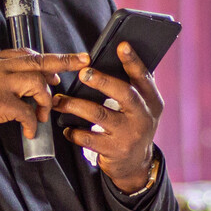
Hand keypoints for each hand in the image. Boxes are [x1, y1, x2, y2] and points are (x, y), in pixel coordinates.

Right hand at [0, 50, 88, 148]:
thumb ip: (1, 77)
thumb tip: (32, 80)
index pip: (25, 53)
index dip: (46, 59)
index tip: (64, 64)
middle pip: (36, 61)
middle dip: (63, 62)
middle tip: (81, 63)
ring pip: (36, 83)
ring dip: (45, 101)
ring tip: (41, 115)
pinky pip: (27, 110)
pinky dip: (33, 123)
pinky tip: (30, 130)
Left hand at [53, 42, 163, 191]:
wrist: (136, 164)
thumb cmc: (133, 126)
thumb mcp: (143, 107)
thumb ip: (136, 86)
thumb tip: (121, 54)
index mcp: (152, 101)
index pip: (143, 77)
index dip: (133, 61)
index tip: (121, 45)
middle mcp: (143, 117)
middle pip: (124, 94)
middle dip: (102, 81)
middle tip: (82, 73)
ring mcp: (129, 135)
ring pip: (99, 115)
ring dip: (75, 105)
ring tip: (59, 100)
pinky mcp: (114, 150)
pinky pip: (89, 138)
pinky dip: (74, 132)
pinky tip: (66, 127)